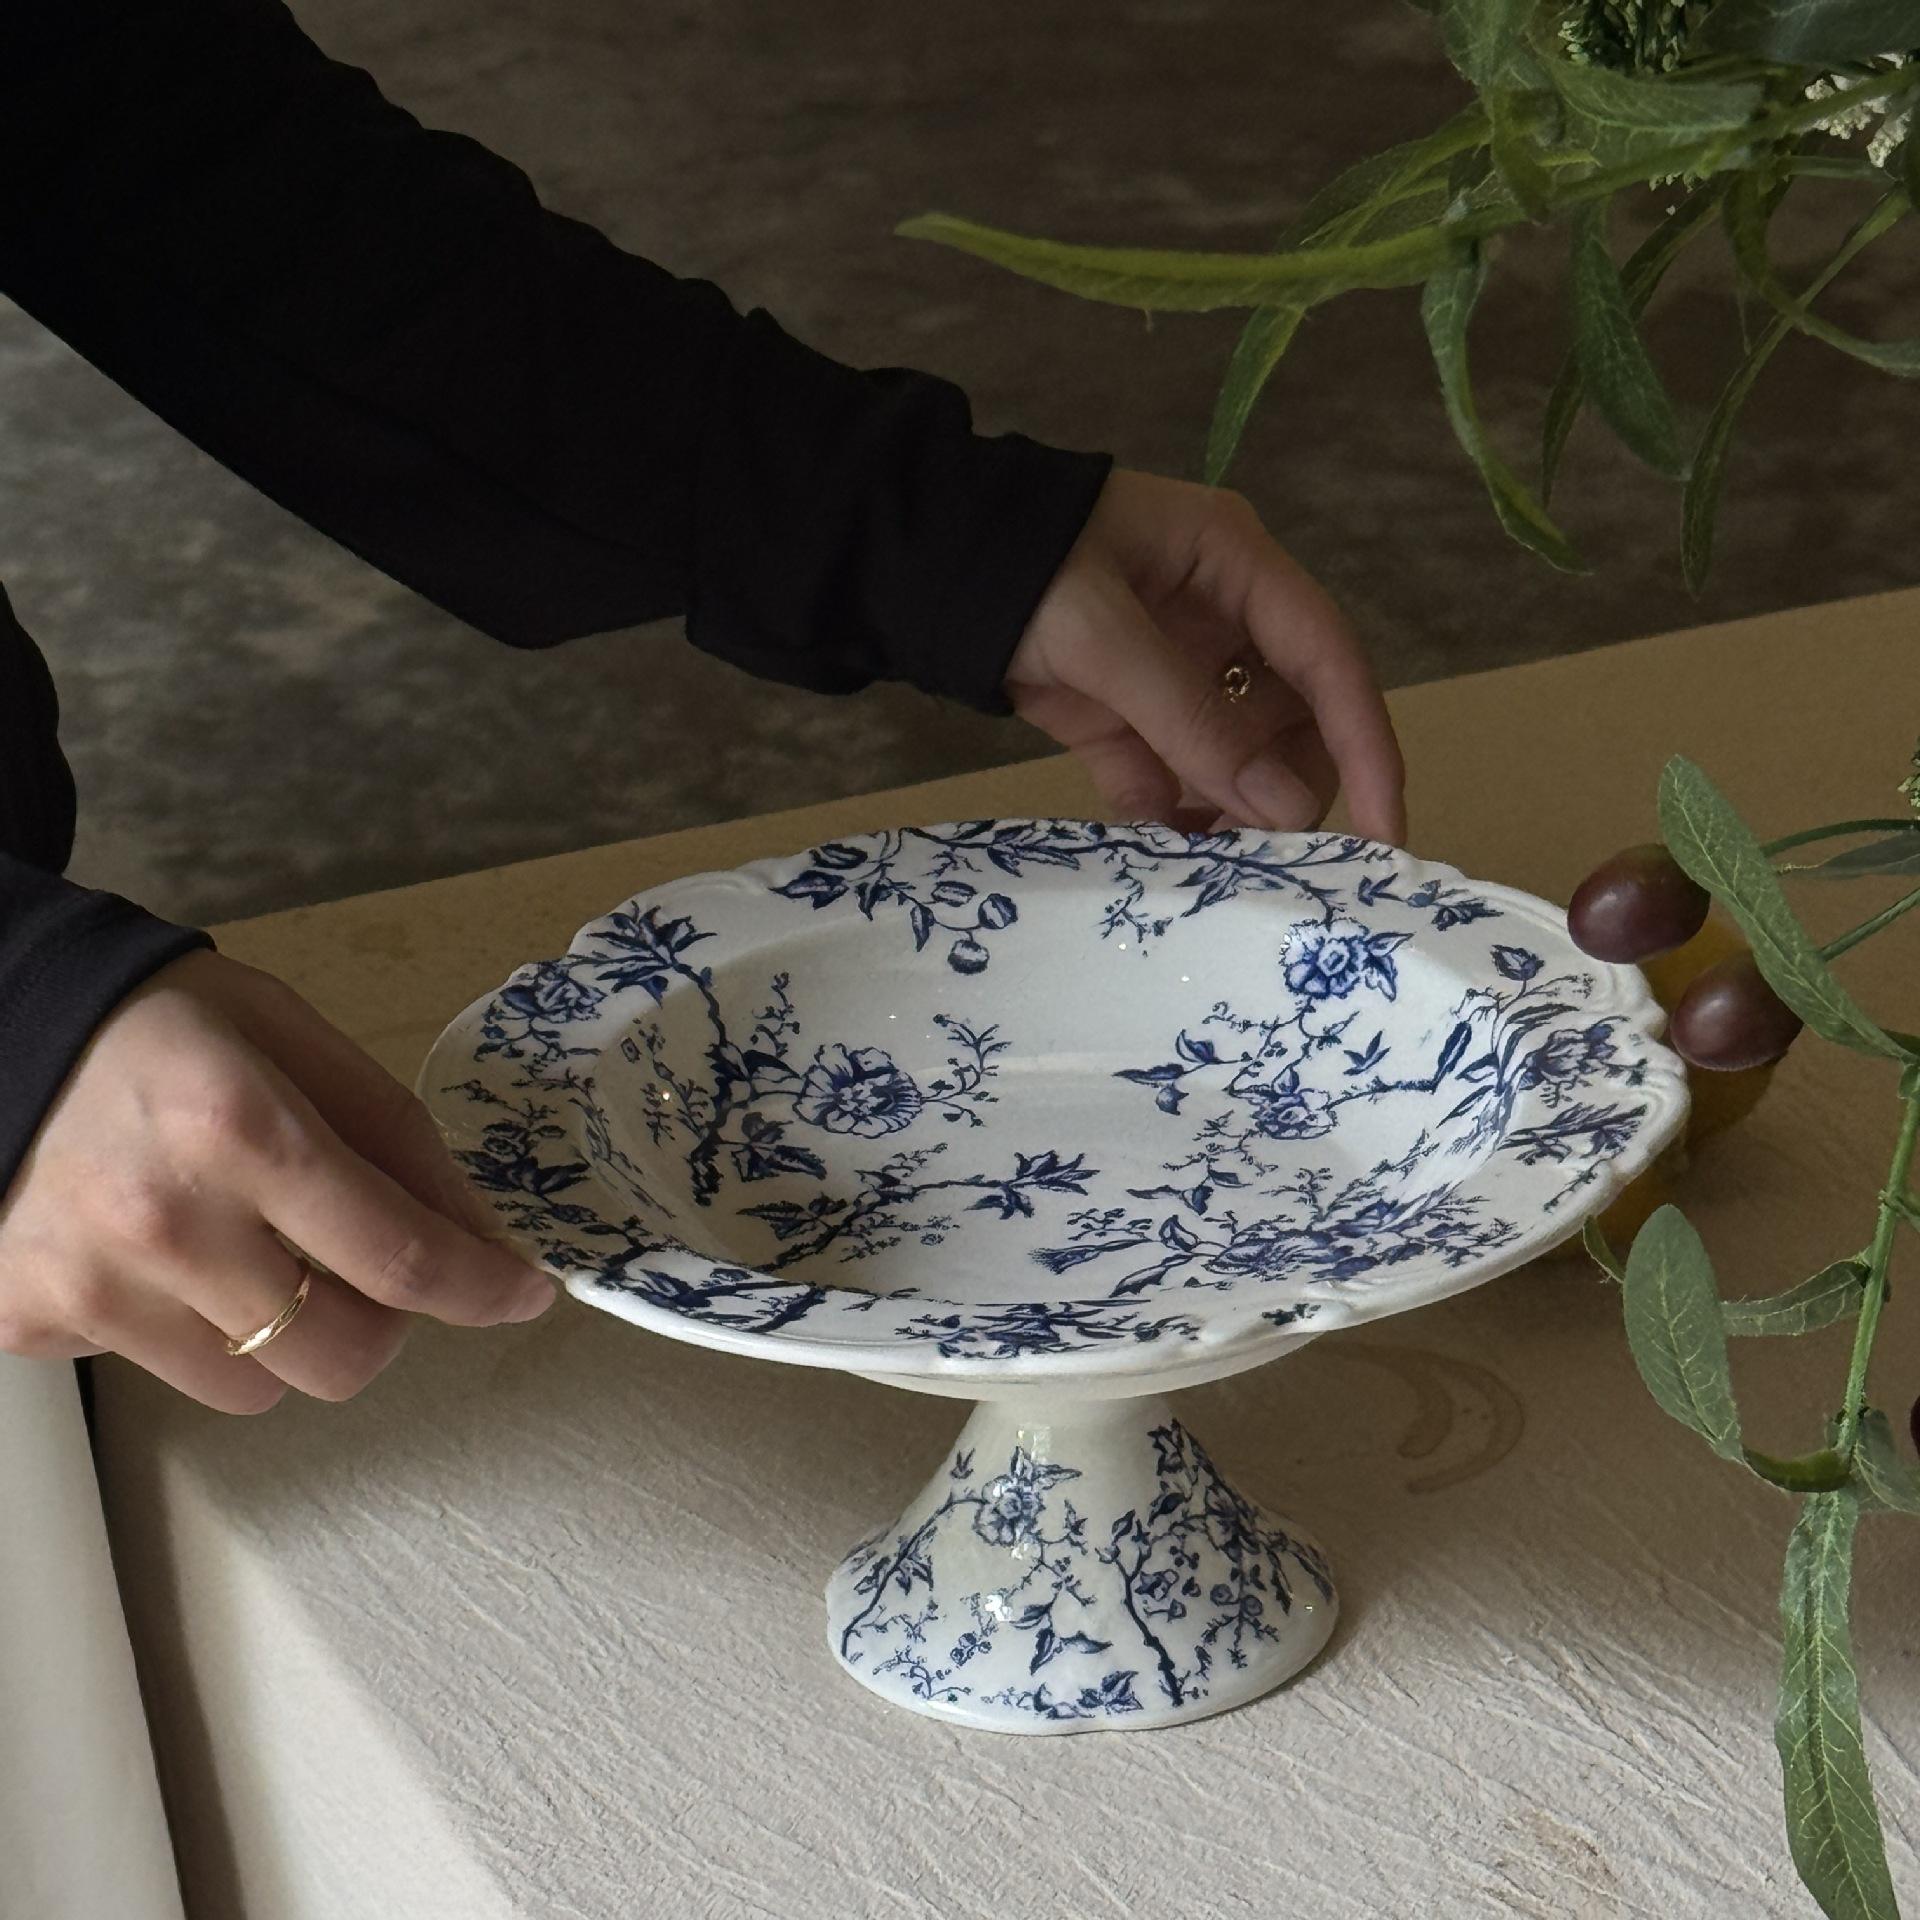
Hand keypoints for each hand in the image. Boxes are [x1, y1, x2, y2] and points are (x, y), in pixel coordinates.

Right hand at [0, 950, 551, 1411]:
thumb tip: (480, 1235)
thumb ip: (395, 1138)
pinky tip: (160, 1253)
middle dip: (382, 1323)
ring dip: (285, 1339)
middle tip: (365, 1266)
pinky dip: (188, 1329)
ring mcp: (89, 1286)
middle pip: (341, 1356)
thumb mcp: (293, 1038)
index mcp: (243, 1132)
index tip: (523, 1293)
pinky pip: (162, 1371)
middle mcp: (165, 1222)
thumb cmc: (157, 1024)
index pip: (399, 1258)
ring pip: (256, 1390)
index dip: (482, 1289)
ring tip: (252, 1253)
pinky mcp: (29, 1323)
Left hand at [1006, 469, 1405, 842]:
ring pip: (1233, 757)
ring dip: (1229, 810)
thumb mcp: (1103, 636)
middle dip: (1287, 791)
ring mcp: (1169, 669)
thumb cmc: (1013, 565)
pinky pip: (1166, 775)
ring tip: (1210, 862)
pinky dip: (1168, 812)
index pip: (1331, 662)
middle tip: (1270, 861)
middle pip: (1291, 720)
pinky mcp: (1118, 714)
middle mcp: (1218, 618)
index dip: (1367, 746)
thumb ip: (1190, 719)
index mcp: (1235, 566)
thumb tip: (1286, 807)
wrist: (907, 564)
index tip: (1388, 830)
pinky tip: (1158, 844)